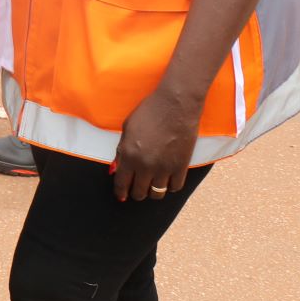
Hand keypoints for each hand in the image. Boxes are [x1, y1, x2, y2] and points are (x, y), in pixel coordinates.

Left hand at [112, 87, 199, 201]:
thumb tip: (119, 168)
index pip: (121, 183)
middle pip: (139, 193)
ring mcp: (164, 167)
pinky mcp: (181, 166)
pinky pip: (175, 187)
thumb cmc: (149, 112)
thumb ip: (122, 150)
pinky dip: (171, 186)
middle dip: (136, 193)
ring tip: (152, 186)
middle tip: (137, 189)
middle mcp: (145, 165)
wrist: (175, 104)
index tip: (121, 196)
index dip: (120, 192)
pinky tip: (168, 180)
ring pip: (157, 194)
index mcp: (128, 155)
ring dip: (153, 192)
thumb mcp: (127, 129)